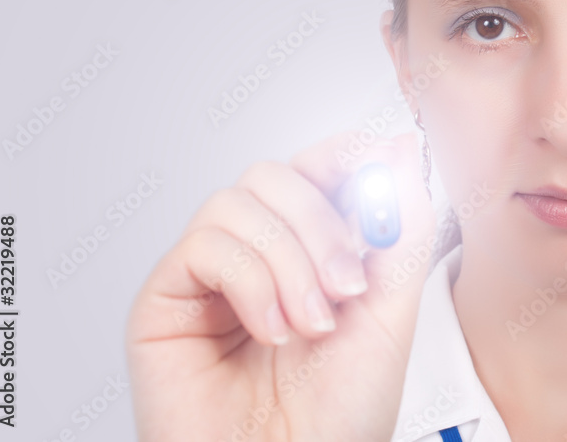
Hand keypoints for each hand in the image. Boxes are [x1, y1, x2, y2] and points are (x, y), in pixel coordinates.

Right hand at [126, 130, 436, 440]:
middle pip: (275, 175)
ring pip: (238, 202)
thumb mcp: (390, 312)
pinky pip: (205, 244)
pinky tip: (271, 330)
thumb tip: (400, 152)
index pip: (314, 170)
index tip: (384, 158)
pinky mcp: (166, 298)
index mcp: (310, 251)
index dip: (344, 154)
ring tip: (311, 323)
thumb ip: (399, 231)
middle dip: (321, 222)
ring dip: (289, 261)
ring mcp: (211, 274)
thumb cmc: (339, 417)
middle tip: (349, 284)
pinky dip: (251, 283)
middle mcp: (259, 255)